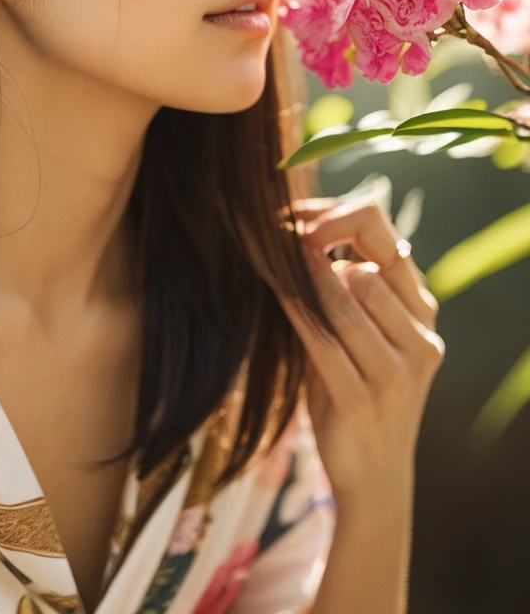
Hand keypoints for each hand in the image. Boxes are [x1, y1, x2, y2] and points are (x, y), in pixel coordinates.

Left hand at [273, 197, 444, 506]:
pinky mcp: (363, 399)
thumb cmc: (355, 390)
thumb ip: (347, 289)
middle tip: (274, 235)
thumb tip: (301, 229)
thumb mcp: (361, 334)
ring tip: (270, 255)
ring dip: (304, 277)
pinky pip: (322, 340)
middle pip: (368, 269)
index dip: (343, 221)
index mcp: (423, 314)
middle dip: (317, 249)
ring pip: (347, 301)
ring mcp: (397, 372)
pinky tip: (272, 290)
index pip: (390, 245)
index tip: (298, 217)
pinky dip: (295, 309)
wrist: (373, 475)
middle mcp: (420, 339)